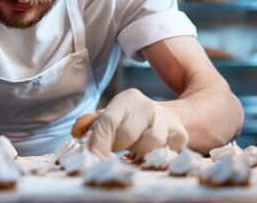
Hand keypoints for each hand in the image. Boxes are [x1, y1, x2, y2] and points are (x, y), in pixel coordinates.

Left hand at [71, 88, 187, 157]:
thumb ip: (91, 123)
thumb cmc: (132, 120)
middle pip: (126, 135)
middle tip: (117, 148)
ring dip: (138, 151)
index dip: (98, 142)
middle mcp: (148, 105)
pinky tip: (151, 148)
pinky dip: (154, 155)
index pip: (107, 122)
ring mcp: (166, 119)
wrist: (167, 118)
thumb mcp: (112, 115)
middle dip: (117, 146)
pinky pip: (163, 152)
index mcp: (127, 98)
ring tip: (136, 146)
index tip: (92, 158)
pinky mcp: (180, 134)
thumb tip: (76, 130)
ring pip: (147, 145)